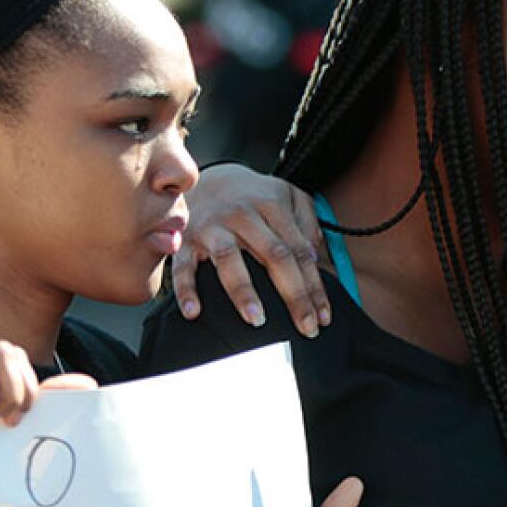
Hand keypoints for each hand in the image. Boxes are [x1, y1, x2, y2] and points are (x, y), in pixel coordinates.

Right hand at [173, 163, 330, 337]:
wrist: (209, 178)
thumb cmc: (255, 196)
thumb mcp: (288, 194)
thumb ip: (308, 220)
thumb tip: (318, 256)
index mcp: (272, 205)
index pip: (299, 249)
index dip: (314, 284)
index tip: (323, 316)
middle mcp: (243, 215)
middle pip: (274, 255)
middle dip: (293, 295)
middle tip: (306, 328)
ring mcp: (213, 227)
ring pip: (229, 258)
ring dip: (243, 290)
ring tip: (257, 319)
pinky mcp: (185, 240)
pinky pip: (183, 266)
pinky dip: (186, 290)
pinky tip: (195, 312)